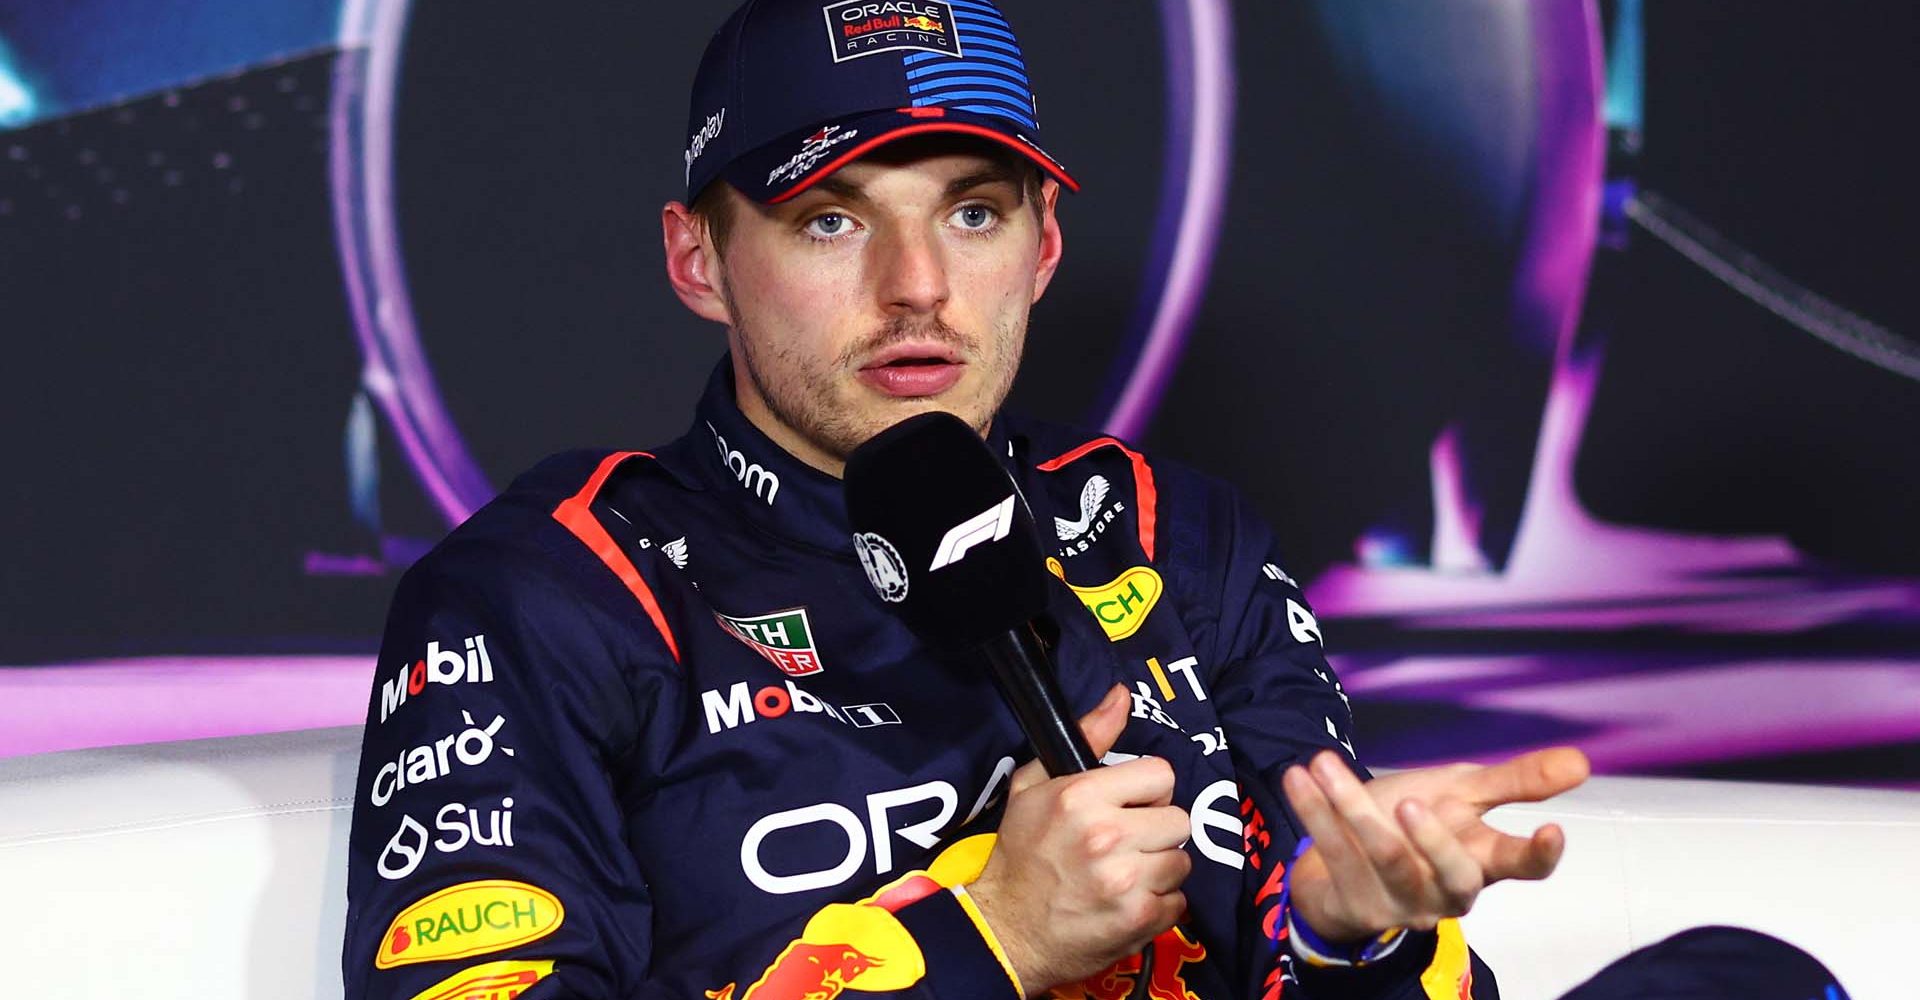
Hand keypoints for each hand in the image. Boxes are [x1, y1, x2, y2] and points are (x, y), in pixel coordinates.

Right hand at [967, 684, 1190, 995]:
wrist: (1006, 930)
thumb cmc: (1021, 854)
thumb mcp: (1034, 785)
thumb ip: (1087, 736)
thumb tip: (1122, 694)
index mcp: (1082, 796)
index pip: (1162, 774)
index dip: (1147, 791)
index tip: (1129, 805)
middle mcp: (1107, 835)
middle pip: (1179, 818)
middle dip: (1157, 829)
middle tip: (1129, 842)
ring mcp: (1126, 881)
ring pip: (1182, 860)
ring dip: (1160, 867)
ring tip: (1127, 874)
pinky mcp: (1139, 919)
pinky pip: (1179, 901)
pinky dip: (1159, 904)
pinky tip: (1128, 902)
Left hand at [1281, 747, 1590, 943]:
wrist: (1348, 851)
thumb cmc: (1415, 821)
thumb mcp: (1464, 793)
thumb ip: (1515, 780)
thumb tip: (1582, 762)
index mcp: (1480, 859)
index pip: (1520, 865)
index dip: (1538, 853)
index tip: (1553, 828)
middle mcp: (1446, 890)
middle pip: (1454, 875)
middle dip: (1433, 840)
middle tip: (1410, 802)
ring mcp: (1401, 903)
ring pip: (1384, 860)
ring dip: (1352, 809)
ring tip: (1325, 766)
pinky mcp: (1357, 907)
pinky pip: (1334, 856)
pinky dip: (1314, 812)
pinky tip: (1299, 777)